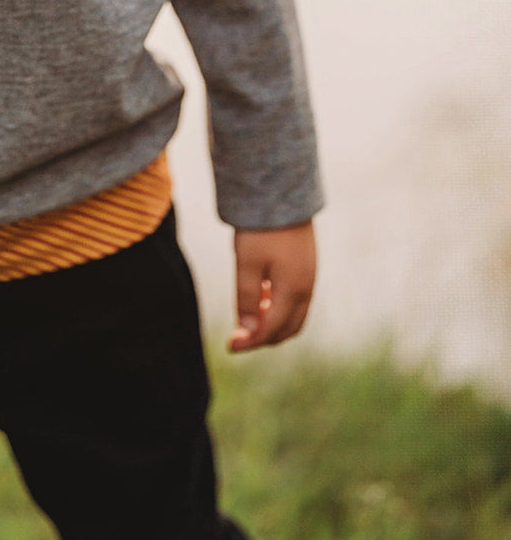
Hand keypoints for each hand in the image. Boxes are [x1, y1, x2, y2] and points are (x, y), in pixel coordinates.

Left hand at [228, 220, 315, 351]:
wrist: (282, 193)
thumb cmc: (261, 228)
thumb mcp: (247, 262)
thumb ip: (246, 297)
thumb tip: (246, 329)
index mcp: (293, 290)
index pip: (272, 329)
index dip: (250, 341)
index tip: (230, 345)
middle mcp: (306, 288)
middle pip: (288, 328)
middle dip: (264, 337)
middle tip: (239, 337)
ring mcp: (310, 278)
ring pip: (295, 316)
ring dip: (273, 323)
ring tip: (248, 316)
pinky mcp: (307, 267)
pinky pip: (297, 300)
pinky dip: (279, 308)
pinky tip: (260, 296)